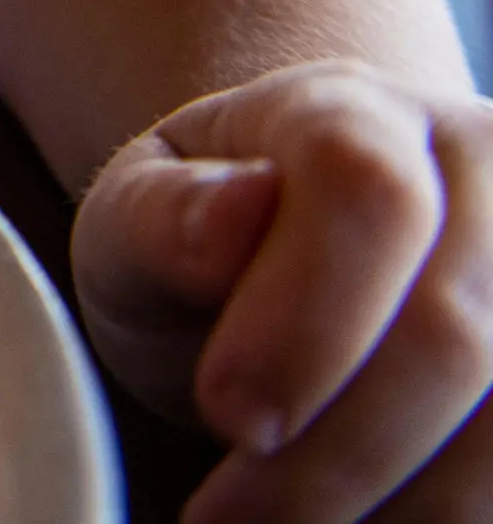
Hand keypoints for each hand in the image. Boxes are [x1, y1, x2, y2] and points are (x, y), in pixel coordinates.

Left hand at [75, 62, 492, 518]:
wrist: (289, 259)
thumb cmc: (198, 243)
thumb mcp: (135, 221)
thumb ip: (161, 219)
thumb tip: (231, 218)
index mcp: (352, 110)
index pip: (365, 189)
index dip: (307, 319)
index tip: (229, 413)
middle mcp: (481, 166)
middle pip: (455, 329)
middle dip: (339, 453)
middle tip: (230, 520)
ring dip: (405, 503)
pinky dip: (449, 513)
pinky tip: (368, 523)